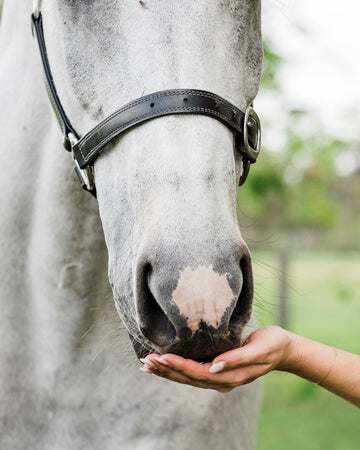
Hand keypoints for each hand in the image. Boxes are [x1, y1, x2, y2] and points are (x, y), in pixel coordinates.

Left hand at [140, 326, 293, 391]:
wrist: (283, 350)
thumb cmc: (272, 345)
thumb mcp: (259, 349)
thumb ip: (237, 359)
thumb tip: (214, 366)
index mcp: (230, 377)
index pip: (198, 373)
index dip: (179, 366)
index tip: (162, 357)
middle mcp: (221, 380)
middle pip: (188, 378)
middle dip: (166, 370)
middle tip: (146, 361)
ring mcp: (217, 377)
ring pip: (186, 377)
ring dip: (166, 371)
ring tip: (147, 365)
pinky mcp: (216, 369)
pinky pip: (191, 371)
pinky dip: (175, 368)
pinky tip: (163, 364)